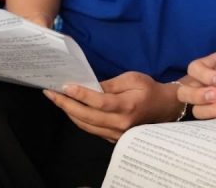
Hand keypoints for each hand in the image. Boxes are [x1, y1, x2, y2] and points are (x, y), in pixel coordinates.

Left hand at [43, 72, 182, 141]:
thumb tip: (89, 86)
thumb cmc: (149, 89)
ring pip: (86, 125)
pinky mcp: (113, 137)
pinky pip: (91, 129)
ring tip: (56, 99)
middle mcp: (121, 123)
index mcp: (128, 106)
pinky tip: (70, 108)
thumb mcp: (133, 78)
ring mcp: (116, 133)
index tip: (65, 86)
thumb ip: (110, 84)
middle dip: (66, 104)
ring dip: (69, 112)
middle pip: (87, 116)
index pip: (99, 102)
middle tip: (50, 93)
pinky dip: (78, 119)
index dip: (80, 94)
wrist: (164, 108)